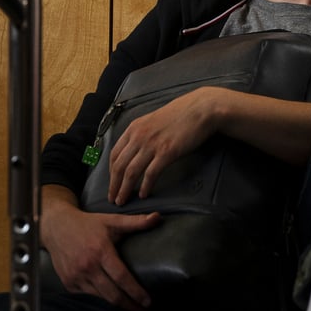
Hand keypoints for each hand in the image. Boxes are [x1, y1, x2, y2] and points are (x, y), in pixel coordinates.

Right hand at [41, 186, 160, 310]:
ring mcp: (76, 276)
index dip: (136, 292)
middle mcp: (87, 266)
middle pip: (113, 295)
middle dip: (131, 306)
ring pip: (101, 297)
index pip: (122, 278)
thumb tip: (158, 217)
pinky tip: (110, 297)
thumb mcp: (111, 221)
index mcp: (100, 251)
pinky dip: (100, 297)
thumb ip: (135, 222)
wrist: (55, 227)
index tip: (148, 302)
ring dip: (117, 304)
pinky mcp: (68, 283)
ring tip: (131, 306)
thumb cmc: (87, 224)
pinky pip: (89, 295)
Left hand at [107, 87, 218, 204]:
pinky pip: (151, 173)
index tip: (112, 182)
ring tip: (123, 201)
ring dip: (125, 189)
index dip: (110, 171)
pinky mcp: (167, 152)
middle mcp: (139, 136)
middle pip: (119, 165)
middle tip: (112, 198)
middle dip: (113, 185)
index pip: (114, 153)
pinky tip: (143, 194)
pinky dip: (145, 186)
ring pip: (131, 172)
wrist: (200, 109)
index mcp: (134, 128)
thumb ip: (142, 133)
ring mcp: (152, 144)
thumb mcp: (153, 120)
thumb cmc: (180, 114)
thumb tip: (136, 149)